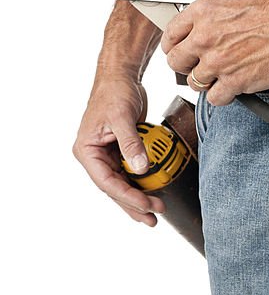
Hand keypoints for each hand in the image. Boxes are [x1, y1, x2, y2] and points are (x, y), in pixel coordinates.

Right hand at [73, 74, 164, 226]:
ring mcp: (107, 155)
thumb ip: (131, 144)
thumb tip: (141, 169)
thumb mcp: (122, 117)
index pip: (106, 182)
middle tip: (153, 218)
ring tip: (155, 213)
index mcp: (87, 151)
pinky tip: (154, 192)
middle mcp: (94, 156)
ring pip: (122, 184)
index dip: (126, 196)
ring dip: (138, 198)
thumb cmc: (114, 93)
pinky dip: (142, 183)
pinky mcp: (121, 151)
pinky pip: (131, 173)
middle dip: (133, 204)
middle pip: (114, 189)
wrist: (121, 77)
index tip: (146, 204)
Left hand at [160, 0, 268, 104]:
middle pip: (175, 62)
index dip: (173, 44)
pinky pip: (216, 98)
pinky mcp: (236, 81)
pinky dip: (223, 95)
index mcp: (205, 11)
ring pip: (194, 83)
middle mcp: (206, 37)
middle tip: (196, 65)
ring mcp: (219, 62)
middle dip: (185, 65)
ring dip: (205, 81)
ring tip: (219, 76)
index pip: (171, 34)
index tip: (178, 49)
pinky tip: (232, 87)